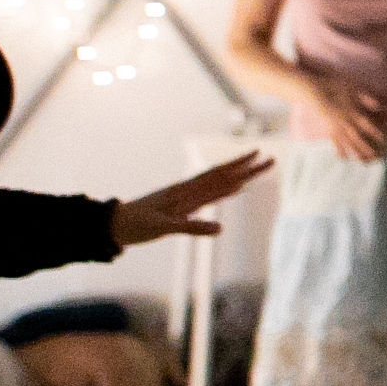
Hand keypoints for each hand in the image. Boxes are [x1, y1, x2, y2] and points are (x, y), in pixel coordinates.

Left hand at [112, 152, 269, 247]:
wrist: (113, 225)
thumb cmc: (136, 225)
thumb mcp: (163, 228)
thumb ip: (192, 227)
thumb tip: (221, 229)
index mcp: (187, 191)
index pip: (220, 176)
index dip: (241, 166)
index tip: (261, 156)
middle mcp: (189, 190)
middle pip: (224, 175)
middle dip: (248, 167)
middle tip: (272, 160)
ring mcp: (186, 197)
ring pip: (218, 182)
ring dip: (239, 175)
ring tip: (257, 169)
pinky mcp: (182, 205)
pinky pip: (210, 194)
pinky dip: (226, 190)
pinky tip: (234, 189)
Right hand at [293, 76, 386, 160]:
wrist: (314, 91)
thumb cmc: (334, 87)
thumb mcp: (355, 88)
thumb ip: (368, 98)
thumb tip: (381, 106)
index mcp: (356, 114)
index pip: (373, 127)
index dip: (382, 134)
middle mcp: (348, 124)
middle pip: (362, 140)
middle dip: (372, 150)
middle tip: (381, 157)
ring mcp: (337, 129)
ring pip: (350, 145)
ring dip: (359, 154)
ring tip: (366, 163)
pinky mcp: (328, 131)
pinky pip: (335, 144)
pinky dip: (341, 152)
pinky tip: (345, 159)